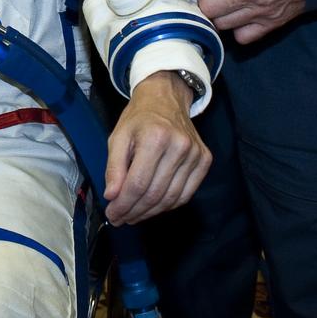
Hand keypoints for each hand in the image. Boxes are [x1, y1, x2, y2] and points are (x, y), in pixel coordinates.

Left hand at [103, 72, 211, 224]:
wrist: (166, 99)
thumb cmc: (140, 118)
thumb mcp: (118, 136)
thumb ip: (114, 167)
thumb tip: (112, 196)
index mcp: (155, 137)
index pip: (138, 184)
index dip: (123, 205)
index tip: (112, 214)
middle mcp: (179, 146)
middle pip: (154, 194)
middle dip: (134, 212)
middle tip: (121, 218)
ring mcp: (195, 154)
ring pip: (171, 199)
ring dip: (150, 213)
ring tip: (134, 215)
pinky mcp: (204, 160)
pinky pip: (186, 194)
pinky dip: (168, 205)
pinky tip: (153, 206)